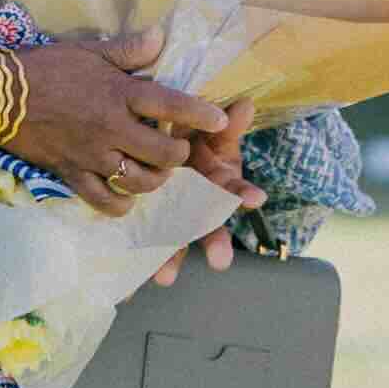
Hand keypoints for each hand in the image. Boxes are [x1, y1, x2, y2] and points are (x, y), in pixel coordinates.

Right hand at [1, 32, 259, 220]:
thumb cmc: (45, 67)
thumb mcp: (89, 51)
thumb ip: (128, 50)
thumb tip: (161, 37)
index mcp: (119, 94)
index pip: (171, 106)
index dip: (200, 115)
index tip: (220, 121)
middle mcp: (111, 128)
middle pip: (163, 154)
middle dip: (179, 155)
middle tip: (177, 149)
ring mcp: (92, 155)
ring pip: (139, 181)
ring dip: (155, 180)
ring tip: (156, 172)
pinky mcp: (72, 174)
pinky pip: (104, 200)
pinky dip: (121, 203)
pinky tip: (126, 196)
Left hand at [154, 118, 251, 283]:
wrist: (162, 135)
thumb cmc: (192, 132)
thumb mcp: (208, 125)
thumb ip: (225, 120)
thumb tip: (243, 106)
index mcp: (216, 177)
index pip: (233, 187)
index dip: (243, 192)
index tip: (255, 199)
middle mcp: (199, 200)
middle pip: (207, 222)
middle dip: (215, 241)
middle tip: (221, 261)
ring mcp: (175, 212)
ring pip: (176, 237)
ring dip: (172, 258)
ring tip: (165, 278)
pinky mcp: (149, 218)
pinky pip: (145, 240)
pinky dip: (141, 258)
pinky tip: (133, 281)